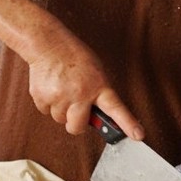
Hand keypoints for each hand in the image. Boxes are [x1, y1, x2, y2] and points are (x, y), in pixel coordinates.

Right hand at [25, 38, 143, 138]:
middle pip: (77, 127)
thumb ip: (99, 94)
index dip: (127, 124)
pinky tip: (51, 87)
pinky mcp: (42, 98)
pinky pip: (46, 112)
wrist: (49, 44)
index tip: (138, 135)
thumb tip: (99, 118)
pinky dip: (48, 103)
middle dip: (76, 123)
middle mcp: (80, 94)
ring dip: (61, 110)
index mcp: (98, 86)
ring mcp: (60, 97)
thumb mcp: (95, 72)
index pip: (116, 108)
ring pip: (60, 119)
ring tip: (62, 89)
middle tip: (75, 109)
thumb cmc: (74, 58)